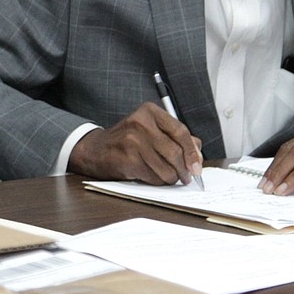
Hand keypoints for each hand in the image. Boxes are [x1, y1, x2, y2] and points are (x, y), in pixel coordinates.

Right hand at [67, 102, 202, 185]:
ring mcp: (133, 141)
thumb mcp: (150, 129)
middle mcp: (141, 123)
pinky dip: (158, 181)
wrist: (96, 149)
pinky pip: (153, 176)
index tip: (197, 166)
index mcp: (150, 112)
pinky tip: (155, 178)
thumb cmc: (128, 140)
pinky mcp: (127, 159)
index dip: (192, 151)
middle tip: (187, 177)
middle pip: (174, 151)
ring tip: (171, 178)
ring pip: (165, 167)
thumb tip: (198, 153)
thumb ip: (175, 136)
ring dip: (172, 178)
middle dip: (184, 168)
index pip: (180, 131)